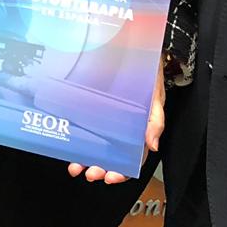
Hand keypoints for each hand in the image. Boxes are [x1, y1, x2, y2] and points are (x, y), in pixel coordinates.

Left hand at [67, 66, 164, 183]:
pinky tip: (70, 146)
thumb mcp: (156, 97)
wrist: (135, 49)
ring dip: (87, 159)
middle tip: (89, 173)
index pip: (133, 158)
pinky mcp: (94, 108)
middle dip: (101, 168)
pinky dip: (79, 139)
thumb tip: (152, 145)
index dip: (123, 171)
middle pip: (112, 156)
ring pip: (98, 146)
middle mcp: (123, 128)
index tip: (111, 177)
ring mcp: (108, 119)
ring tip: (76, 167)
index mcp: (140, 130)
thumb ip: (155, 121)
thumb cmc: (149, 75)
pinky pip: (86, 126)